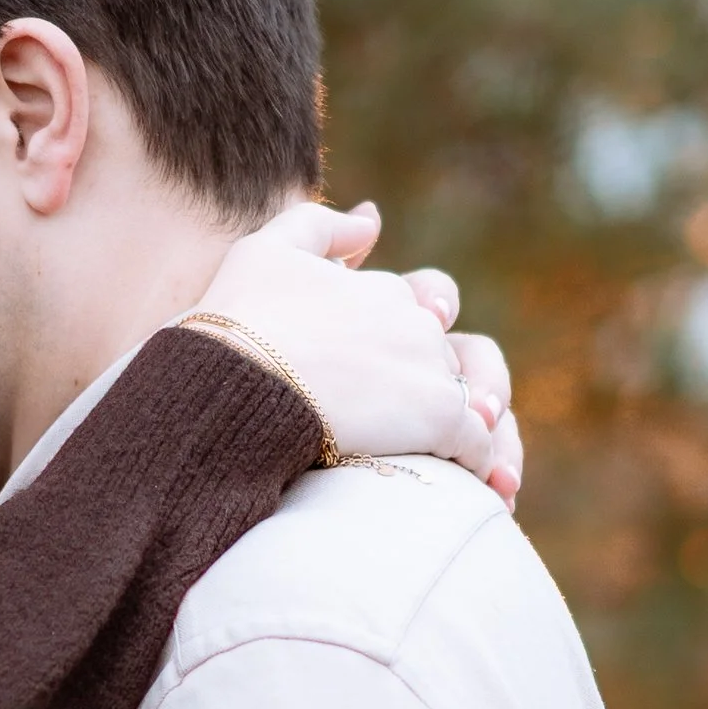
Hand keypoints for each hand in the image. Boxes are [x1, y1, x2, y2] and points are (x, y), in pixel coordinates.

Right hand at [185, 201, 522, 504]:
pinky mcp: (439, 416)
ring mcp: (429, 368)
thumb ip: (321, 228)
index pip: (425, 309)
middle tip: (425, 437)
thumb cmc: (236, 322)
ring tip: (453, 470)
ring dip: (467, 433)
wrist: (231, 382)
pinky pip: (476, 444)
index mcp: (382, 291)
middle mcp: (415, 323)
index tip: (387, 378)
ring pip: (471, 402)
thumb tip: (373, 220)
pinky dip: (475, 466)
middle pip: (450, 359)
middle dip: (440, 393)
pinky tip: (459, 488)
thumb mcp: (265, 253)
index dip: (411, 342)